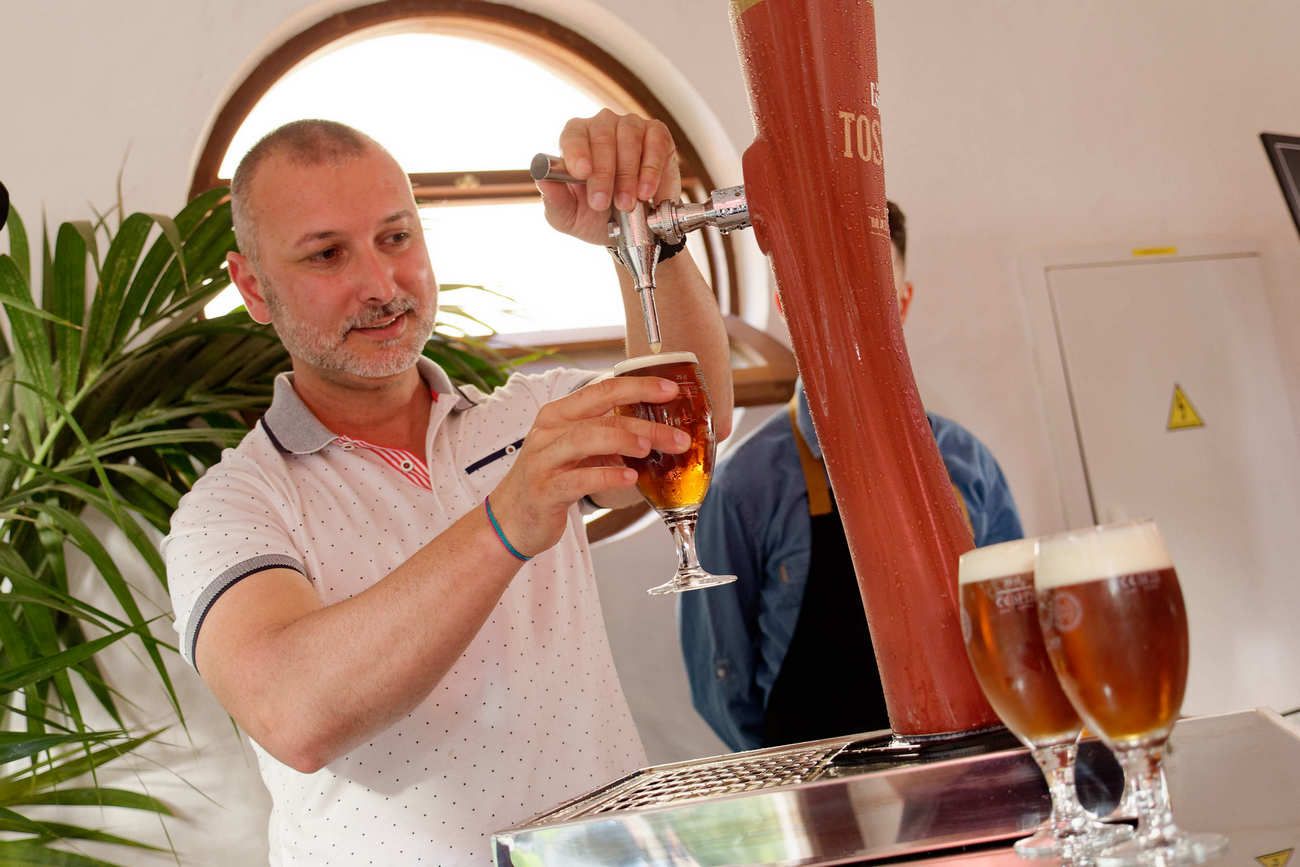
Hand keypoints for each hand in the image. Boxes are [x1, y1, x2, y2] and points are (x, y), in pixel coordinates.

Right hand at [488, 375, 688, 555]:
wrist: (511, 519)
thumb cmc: (551, 480)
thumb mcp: (577, 451)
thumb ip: (608, 437)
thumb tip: (657, 432)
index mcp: (559, 414)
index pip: (603, 389)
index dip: (639, 386)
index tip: (671, 390)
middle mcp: (549, 431)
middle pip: (601, 415)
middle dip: (644, 422)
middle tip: (678, 436)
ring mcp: (544, 460)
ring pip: (587, 439)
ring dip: (623, 440)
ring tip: (649, 447)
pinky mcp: (544, 490)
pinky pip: (578, 479)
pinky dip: (607, 475)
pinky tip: (629, 477)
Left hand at [536, 109, 682, 245]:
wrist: (630, 231)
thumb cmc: (594, 218)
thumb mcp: (567, 217)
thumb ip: (554, 200)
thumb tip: (542, 179)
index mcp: (574, 140)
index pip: (573, 135)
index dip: (577, 152)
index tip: (582, 173)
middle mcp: (602, 126)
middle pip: (602, 137)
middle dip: (604, 174)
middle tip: (603, 203)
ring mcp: (630, 127)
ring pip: (629, 137)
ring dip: (627, 174)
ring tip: (627, 204)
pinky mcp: (656, 135)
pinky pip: (654, 142)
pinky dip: (651, 168)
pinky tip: (647, 191)